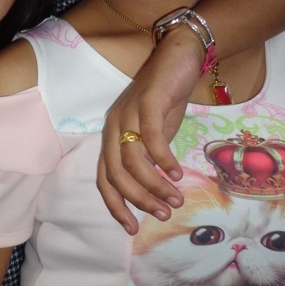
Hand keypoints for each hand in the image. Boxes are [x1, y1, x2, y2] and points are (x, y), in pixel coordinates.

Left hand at [98, 26, 203, 233]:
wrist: (179, 56)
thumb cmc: (167, 98)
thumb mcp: (156, 136)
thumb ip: (150, 162)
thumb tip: (156, 193)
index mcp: (111, 138)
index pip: (105, 180)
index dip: (116, 207)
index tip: (133, 229)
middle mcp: (113, 127)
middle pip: (116, 175)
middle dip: (139, 200)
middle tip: (163, 214)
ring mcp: (127, 113)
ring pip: (133, 160)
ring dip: (154, 185)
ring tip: (176, 199)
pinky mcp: (147, 102)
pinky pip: (150, 137)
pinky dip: (163, 159)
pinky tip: (178, 172)